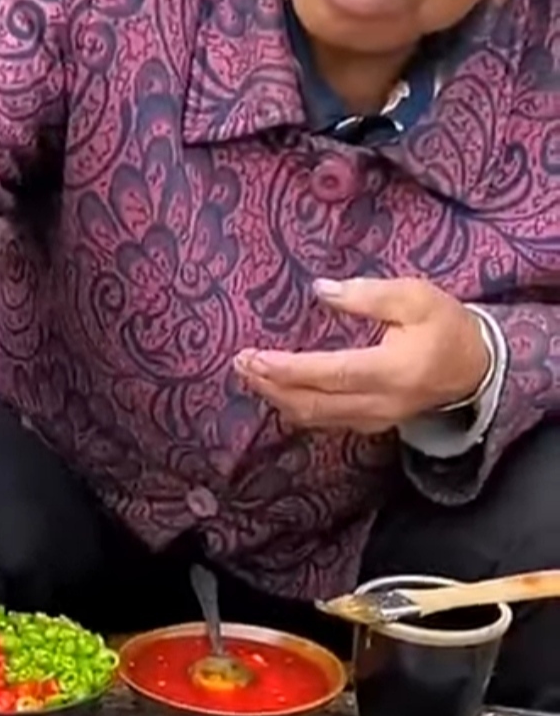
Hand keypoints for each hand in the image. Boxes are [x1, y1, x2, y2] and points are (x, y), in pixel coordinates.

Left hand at [234, 278, 489, 434]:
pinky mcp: (369, 426)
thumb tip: (321, 289)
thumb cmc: (446, 326)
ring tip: (251, 374)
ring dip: (278, 397)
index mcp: (391, 371)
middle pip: (312, 403)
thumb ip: (369, 295)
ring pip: (315, 417)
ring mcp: (373, 421)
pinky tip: (278, 389)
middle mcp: (378, 404)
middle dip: (271, 385)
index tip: (254, 356)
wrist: (474, 370)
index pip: (330, 374)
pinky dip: (296, 406)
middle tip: (241, 363)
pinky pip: (324, 421)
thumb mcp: (416, 297)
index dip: (288, 368)